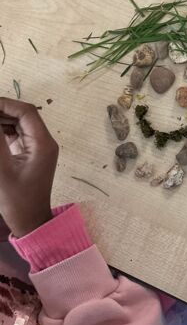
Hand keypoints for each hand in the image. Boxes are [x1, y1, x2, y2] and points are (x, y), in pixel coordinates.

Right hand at [0, 98, 58, 236]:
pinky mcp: (31, 153)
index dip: (4, 104)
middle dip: (1, 111)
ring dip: (1, 120)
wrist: (29, 221)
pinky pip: (17, 134)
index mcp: (43, 143)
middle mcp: (44, 142)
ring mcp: (38, 147)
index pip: (26, 112)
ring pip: (19, 123)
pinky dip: (3, 130)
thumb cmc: (17, 200)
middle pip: (23, 115)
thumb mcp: (2, 169)